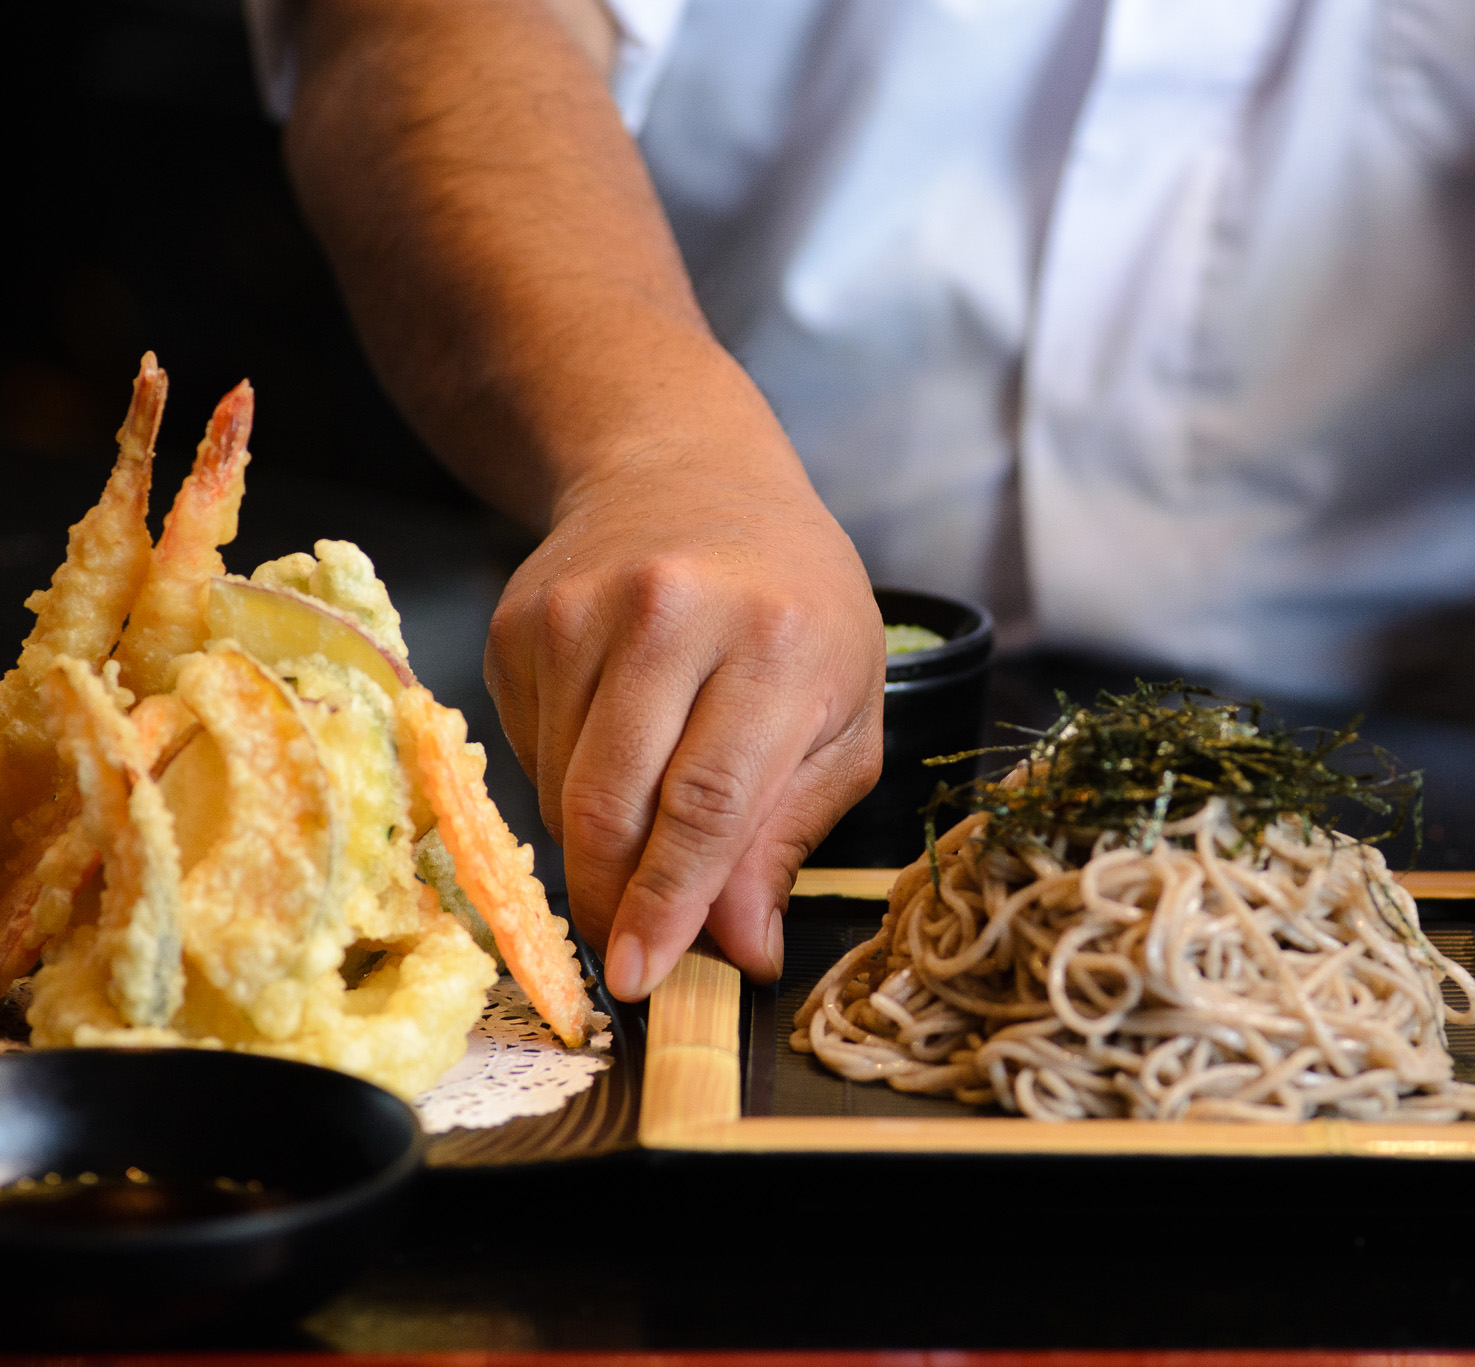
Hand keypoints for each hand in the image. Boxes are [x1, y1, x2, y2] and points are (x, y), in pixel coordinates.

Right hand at [484, 434, 883, 999]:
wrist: (690, 476)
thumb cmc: (794, 607)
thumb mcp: (841, 716)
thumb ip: (789, 835)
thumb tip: (742, 951)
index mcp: (776, 641)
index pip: (707, 803)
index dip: (670, 903)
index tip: (645, 976)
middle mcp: (669, 614)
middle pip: (612, 803)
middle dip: (614, 901)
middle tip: (629, 955)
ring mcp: (578, 613)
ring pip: (561, 792)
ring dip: (597, 845)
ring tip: (652, 814)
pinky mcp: (517, 623)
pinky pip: (526, 753)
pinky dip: (566, 784)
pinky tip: (616, 742)